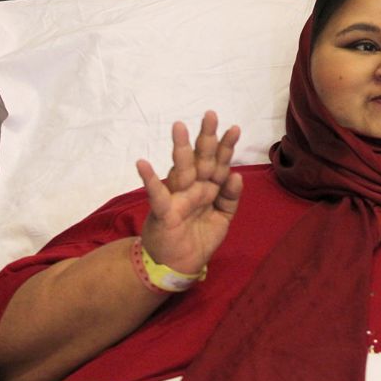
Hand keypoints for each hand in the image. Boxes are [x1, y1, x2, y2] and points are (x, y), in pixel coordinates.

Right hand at [136, 111, 241, 275]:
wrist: (176, 266)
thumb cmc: (198, 238)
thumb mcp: (221, 218)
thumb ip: (230, 197)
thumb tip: (237, 175)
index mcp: (207, 188)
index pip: (218, 163)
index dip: (226, 147)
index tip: (235, 127)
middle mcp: (192, 187)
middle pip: (201, 159)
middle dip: (206, 138)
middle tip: (210, 114)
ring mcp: (177, 197)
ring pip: (180, 170)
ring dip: (181, 149)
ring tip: (179, 127)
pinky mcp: (163, 212)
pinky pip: (156, 194)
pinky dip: (149, 180)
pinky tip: (143, 163)